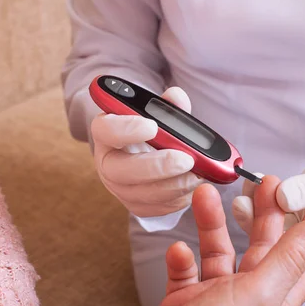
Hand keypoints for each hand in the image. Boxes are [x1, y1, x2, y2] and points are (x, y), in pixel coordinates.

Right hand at [91, 87, 202, 216]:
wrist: (142, 151)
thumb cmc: (149, 128)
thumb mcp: (155, 112)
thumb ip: (167, 105)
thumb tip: (176, 98)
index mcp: (106, 132)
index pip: (106, 130)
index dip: (128, 129)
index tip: (152, 126)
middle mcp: (108, 163)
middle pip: (124, 171)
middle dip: (158, 167)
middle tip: (187, 159)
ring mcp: (120, 189)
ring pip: (143, 194)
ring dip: (174, 185)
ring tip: (198, 174)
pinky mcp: (137, 206)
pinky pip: (157, 208)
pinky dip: (178, 198)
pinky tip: (193, 186)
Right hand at [93, 176, 304, 305]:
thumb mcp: (259, 291)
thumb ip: (291, 257)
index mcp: (275, 301)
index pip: (304, 259)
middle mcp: (248, 299)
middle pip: (262, 247)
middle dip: (263, 214)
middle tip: (262, 184)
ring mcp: (215, 298)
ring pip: (220, 251)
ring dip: (212, 224)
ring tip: (204, 196)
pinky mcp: (186, 299)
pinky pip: (187, 269)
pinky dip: (183, 256)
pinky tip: (179, 250)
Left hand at [233, 126, 304, 270]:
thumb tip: (280, 197)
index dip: (282, 249)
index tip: (260, 233)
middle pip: (286, 241)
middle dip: (261, 225)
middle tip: (243, 207)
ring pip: (275, 221)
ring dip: (257, 207)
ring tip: (243, 193)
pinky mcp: (295, 203)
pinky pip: (275, 202)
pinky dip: (262, 193)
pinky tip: (250, 183)